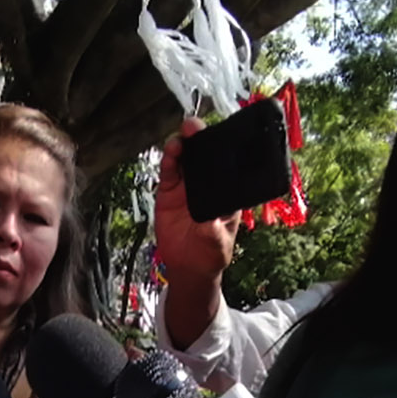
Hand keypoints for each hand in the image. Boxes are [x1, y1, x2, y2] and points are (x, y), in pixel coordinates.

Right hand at [154, 117, 239, 285]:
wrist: (188, 268)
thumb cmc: (212, 253)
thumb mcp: (218, 239)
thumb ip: (213, 223)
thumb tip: (209, 209)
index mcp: (227, 190)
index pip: (226, 163)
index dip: (221, 146)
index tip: (217, 136)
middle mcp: (208, 183)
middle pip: (204, 154)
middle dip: (200, 138)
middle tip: (194, 128)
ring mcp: (187, 186)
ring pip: (185, 159)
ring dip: (182, 145)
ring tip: (180, 139)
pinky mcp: (169, 192)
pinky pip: (169, 172)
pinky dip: (168, 160)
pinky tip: (170, 152)